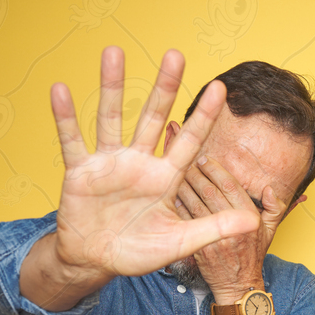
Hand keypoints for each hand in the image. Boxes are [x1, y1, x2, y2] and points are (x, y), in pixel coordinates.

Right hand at [50, 46, 258, 280]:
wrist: (97, 262)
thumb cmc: (139, 251)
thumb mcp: (181, 241)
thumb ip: (215, 228)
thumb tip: (254, 222)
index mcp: (166, 178)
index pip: (190, 140)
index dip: (204, 116)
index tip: (220, 88)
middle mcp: (139, 163)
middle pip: (153, 117)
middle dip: (164, 87)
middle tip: (175, 54)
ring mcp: (109, 164)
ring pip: (111, 118)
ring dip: (111, 86)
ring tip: (114, 52)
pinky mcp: (80, 172)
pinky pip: (72, 141)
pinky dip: (65, 117)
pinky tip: (60, 90)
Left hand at [173, 155, 301, 300]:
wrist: (238, 284)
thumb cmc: (253, 255)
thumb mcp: (270, 231)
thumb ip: (274, 207)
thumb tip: (270, 189)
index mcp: (249, 219)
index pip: (230, 186)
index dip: (215, 170)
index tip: (205, 159)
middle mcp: (231, 226)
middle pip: (209, 191)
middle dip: (196, 173)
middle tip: (187, 161)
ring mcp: (213, 237)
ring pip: (194, 203)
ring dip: (183, 185)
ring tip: (176, 172)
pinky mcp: (198, 247)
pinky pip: (185, 221)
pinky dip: (177, 205)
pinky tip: (172, 194)